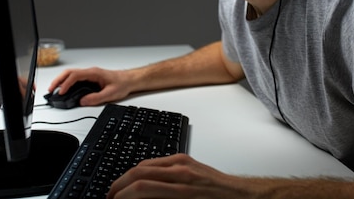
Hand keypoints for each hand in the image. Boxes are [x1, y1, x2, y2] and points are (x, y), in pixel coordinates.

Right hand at [47, 67, 131, 105]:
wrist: (129, 80)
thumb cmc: (122, 83)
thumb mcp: (110, 94)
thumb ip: (96, 98)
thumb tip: (82, 101)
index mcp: (94, 73)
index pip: (75, 76)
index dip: (66, 83)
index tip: (61, 92)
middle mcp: (90, 72)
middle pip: (69, 72)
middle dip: (58, 80)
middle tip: (51, 90)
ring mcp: (89, 74)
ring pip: (71, 74)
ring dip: (61, 81)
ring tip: (54, 90)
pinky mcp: (89, 78)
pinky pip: (75, 78)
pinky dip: (67, 83)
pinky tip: (64, 89)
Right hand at [107, 154, 253, 198]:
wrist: (243, 196)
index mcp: (183, 189)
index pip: (142, 188)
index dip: (123, 196)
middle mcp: (181, 172)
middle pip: (139, 172)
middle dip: (120, 185)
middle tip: (110, 197)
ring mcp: (183, 162)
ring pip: (145, 164)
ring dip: (128, 176)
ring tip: (120, 189)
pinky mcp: (186, 159)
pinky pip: (157, 161)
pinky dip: (142, 170)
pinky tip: (138, 179)